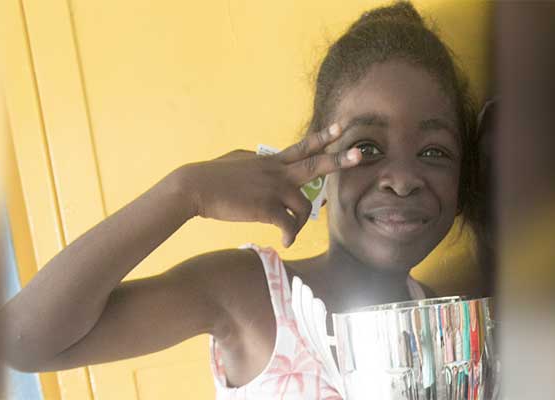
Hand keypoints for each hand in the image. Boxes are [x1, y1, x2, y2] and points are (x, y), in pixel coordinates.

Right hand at [178, 123, 361, 246]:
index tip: (341, 128)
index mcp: (270, 160)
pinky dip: (290, 235)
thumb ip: (255, 159)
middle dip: (339, 160)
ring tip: (291, 233)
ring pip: (304, 204)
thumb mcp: (237, 159)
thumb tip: (260, 156)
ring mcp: (273, 188)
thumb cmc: (211, 175)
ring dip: (301, 222)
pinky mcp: (266, 207)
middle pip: (315, 164)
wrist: (194, 187)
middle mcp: (276, 171)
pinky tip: (284, 242)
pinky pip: (288, 224)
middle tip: (361, 156)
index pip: (302, 147)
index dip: (322, 137)